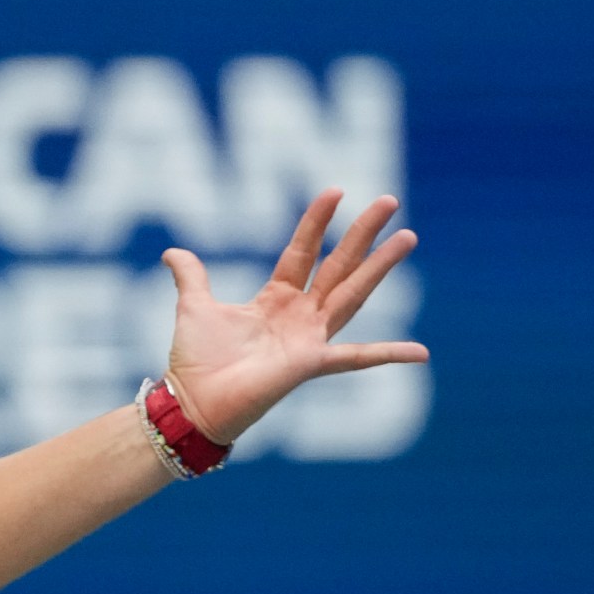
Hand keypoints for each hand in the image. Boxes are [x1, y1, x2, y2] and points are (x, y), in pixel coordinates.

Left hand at [160, 189, 429, 443]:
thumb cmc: (195, 361)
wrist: (192, 402)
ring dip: (380, 266)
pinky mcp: (310, 363)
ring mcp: (310, 339)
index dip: (317, 222)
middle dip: (362, 233)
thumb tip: (172, 253)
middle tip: (389, 200)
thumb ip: (192, 277)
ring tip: (408, 237)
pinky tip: (421, 353)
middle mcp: (299, 316)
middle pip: (339, 265)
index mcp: (276, 300)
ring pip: (353, 293)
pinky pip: (356, 358)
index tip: (335, 191)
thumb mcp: (194, 306)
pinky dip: (388, 355)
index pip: (303, 252)